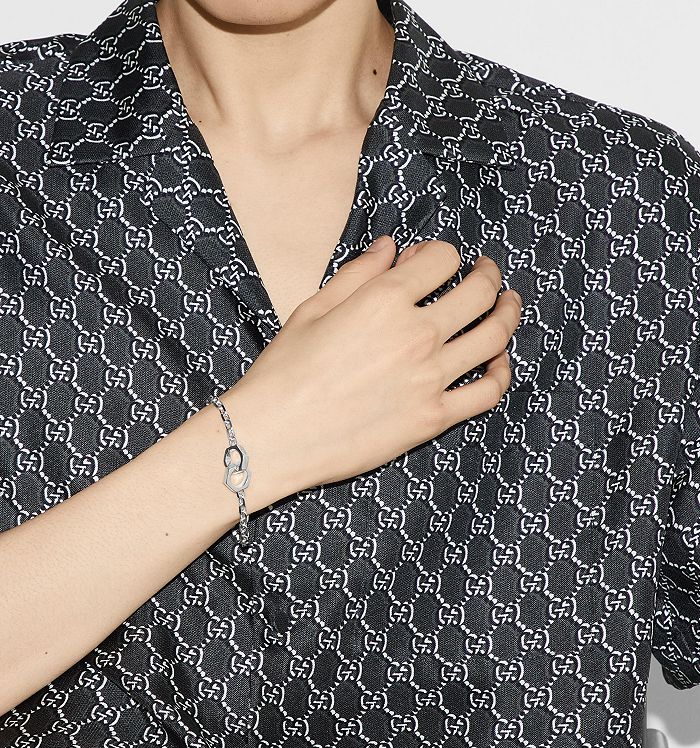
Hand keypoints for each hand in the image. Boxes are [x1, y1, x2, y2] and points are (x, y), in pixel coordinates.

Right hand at [224, 236, 521, 496]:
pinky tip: (497, 362)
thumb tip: (392, 247)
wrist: (274, 436)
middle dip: (488, 275)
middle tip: (487, 273)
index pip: (442, 259)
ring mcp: (429, 379)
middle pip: (479, 292)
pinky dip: (500, 372)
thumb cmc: (284, 371)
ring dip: (508, 314)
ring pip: (493, 337)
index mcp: (384, 300)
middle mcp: (415, 334)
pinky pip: (487, 392)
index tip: (436, 262)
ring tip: (508, 306)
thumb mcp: (313, 309)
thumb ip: (359, 273)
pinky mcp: (433, 418)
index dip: (442, 254)